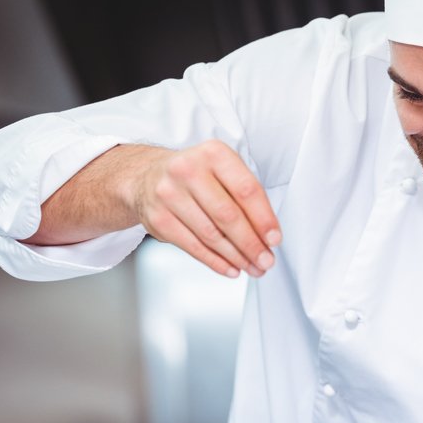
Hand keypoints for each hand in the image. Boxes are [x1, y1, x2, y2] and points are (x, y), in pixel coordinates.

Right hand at [135, 140, 281, 277]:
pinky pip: (193, 247)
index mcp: (213, 154)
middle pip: (228, 216)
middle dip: (252, 244)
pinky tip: (230, 267)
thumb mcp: (222, 170)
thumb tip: (267, 235)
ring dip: (236, 257)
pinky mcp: (158, 219)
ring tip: (252, 267)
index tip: (274, 239)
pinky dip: (215, 261)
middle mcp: (188, 170)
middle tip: (266, 260)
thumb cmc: (195, 175)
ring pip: (211, 235)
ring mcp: (170, 195)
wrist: (148, 176)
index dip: (264, 219)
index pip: (246, 190)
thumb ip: (245, 196)